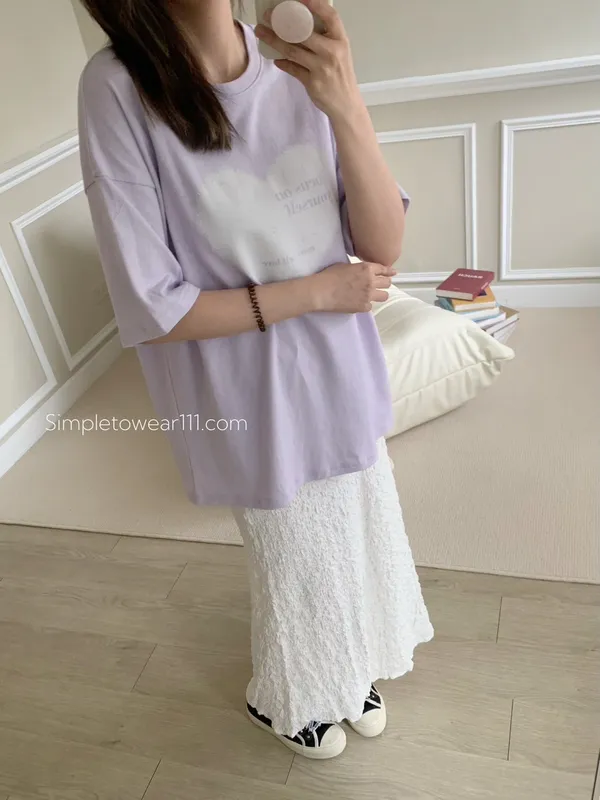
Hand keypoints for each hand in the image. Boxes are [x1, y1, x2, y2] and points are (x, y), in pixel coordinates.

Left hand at [255, 0, 362, 121]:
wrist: (346, 104)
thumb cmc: (341, 75)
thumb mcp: (340, 52)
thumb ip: (325, 39)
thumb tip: (300, 23)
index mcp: (341, 41)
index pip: (330, 16)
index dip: (315, 4)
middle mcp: (332, 52)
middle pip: (303, 33)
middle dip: (282, 23)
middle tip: (267, 16)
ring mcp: (322, 68)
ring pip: (293, 50)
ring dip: (274, 41)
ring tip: (262, 32)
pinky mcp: (312, 83)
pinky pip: (293, 69)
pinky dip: (283, 63)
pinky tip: (276, 59)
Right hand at [310, 261, 395, 312]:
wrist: (321, 291)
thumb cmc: (329, 275)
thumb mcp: (345, 265)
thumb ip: (358, 268)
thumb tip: (361, 272)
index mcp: (367, 268)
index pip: (384, 269)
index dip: (389, 272)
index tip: (393, 273)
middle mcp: (371, 281)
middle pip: (387, 283)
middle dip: (384, 283)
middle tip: (378, 285)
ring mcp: (369, 295)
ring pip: (384, 296)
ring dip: (379, 294)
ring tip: (372, 295)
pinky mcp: (363, 307)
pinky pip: (371, 306)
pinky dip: (366, 304)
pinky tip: (359, 302)